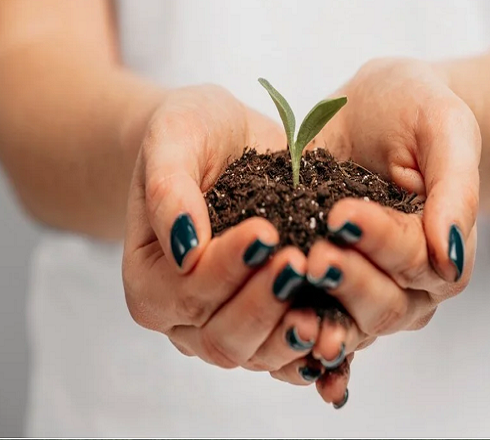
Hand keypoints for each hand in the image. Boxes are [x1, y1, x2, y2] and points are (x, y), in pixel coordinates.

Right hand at [122, 85, 322, 371]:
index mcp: (150, 280)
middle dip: (263, 303)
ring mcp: (228, 325)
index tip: (265, 231)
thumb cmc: (193, 136)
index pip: (186, 289)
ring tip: (323, 303)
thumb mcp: (173, 138)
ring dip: (291, 334)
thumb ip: (168, 188)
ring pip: (257, 354)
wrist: (228, 143)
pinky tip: (339, 334)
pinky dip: (314, 351)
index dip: (225, 268)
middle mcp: (185, 316)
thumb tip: (185, 249)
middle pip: (222, 336)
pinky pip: (289, 354)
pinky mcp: (269, 321)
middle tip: (299, 262)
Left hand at [270, 58, 479, 403]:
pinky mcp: (325, 286)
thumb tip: (451, 254)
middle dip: (347, 281)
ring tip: (288, 293)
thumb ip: (456, 188)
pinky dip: (301, 338)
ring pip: (349, 323)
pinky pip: (316, 322)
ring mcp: (366, 289)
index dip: (380, 241)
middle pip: (384, 304)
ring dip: (320, 319)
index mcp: (444, 247)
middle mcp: (409, 282)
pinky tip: (277, 336)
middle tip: (311, 255)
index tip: (342, 213)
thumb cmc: (418, 111)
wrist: (375, 112)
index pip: (416, 258)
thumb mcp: (446, 129)